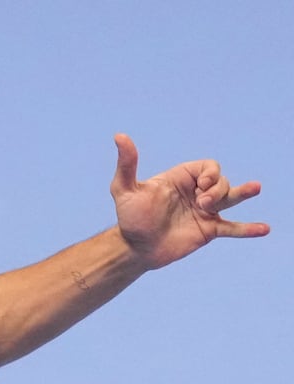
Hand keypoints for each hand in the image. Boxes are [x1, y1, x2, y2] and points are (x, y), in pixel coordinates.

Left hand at [110, 133, 269, 269]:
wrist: (134, 247)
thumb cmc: (129, 216)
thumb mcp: (125, 189)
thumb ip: (127, 164)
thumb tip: (120, 136)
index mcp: (181, 179)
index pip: (208, 167)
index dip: (211, 173)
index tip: (201, 185)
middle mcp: (196, 193)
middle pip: (222, 182)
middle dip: (217, 190)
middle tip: (201, 204)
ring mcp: (205, 212)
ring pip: (231, 199)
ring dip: (243, 193)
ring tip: (256, 187)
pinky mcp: (208, 231)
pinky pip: (233, 228)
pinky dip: (248, 229)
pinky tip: (264, 229)